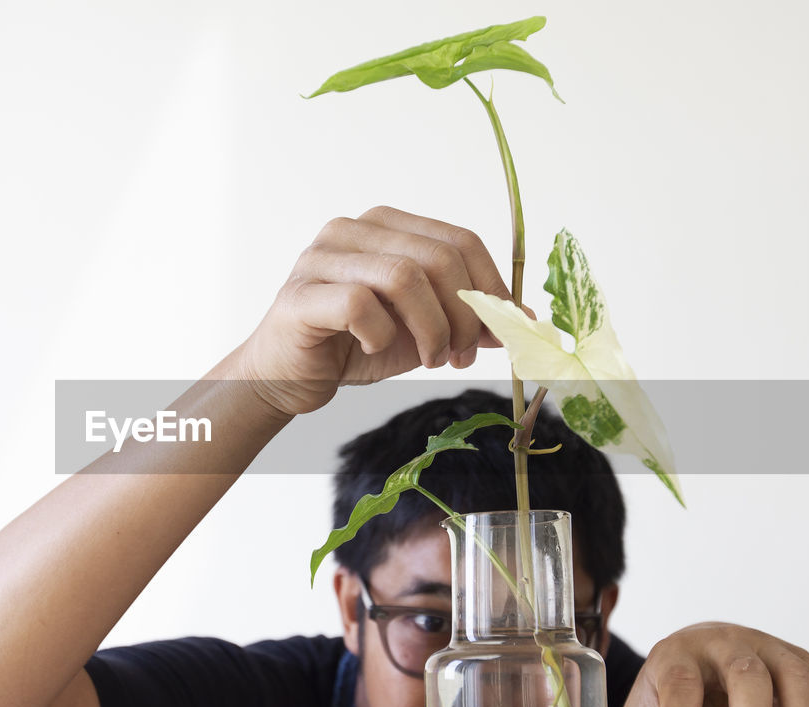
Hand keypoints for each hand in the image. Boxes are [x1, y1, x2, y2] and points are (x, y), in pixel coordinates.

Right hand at [233, 206, 512, 416]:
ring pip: (402, 276)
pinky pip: (359, 304)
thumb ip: (465, 320)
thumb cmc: (351, 347)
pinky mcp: (300, 295)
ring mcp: (321, 258)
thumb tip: (522, 321)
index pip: (459, 240)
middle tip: (461, 355)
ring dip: (430, 328)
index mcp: (386, 227)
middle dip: (462, 314)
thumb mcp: (421, 333)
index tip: (497, 331)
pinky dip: (379, 334)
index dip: (489, 286)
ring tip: (431, 359)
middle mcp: (352, 231)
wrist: (286, 377)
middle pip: (436, 257)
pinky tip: (372, 348)